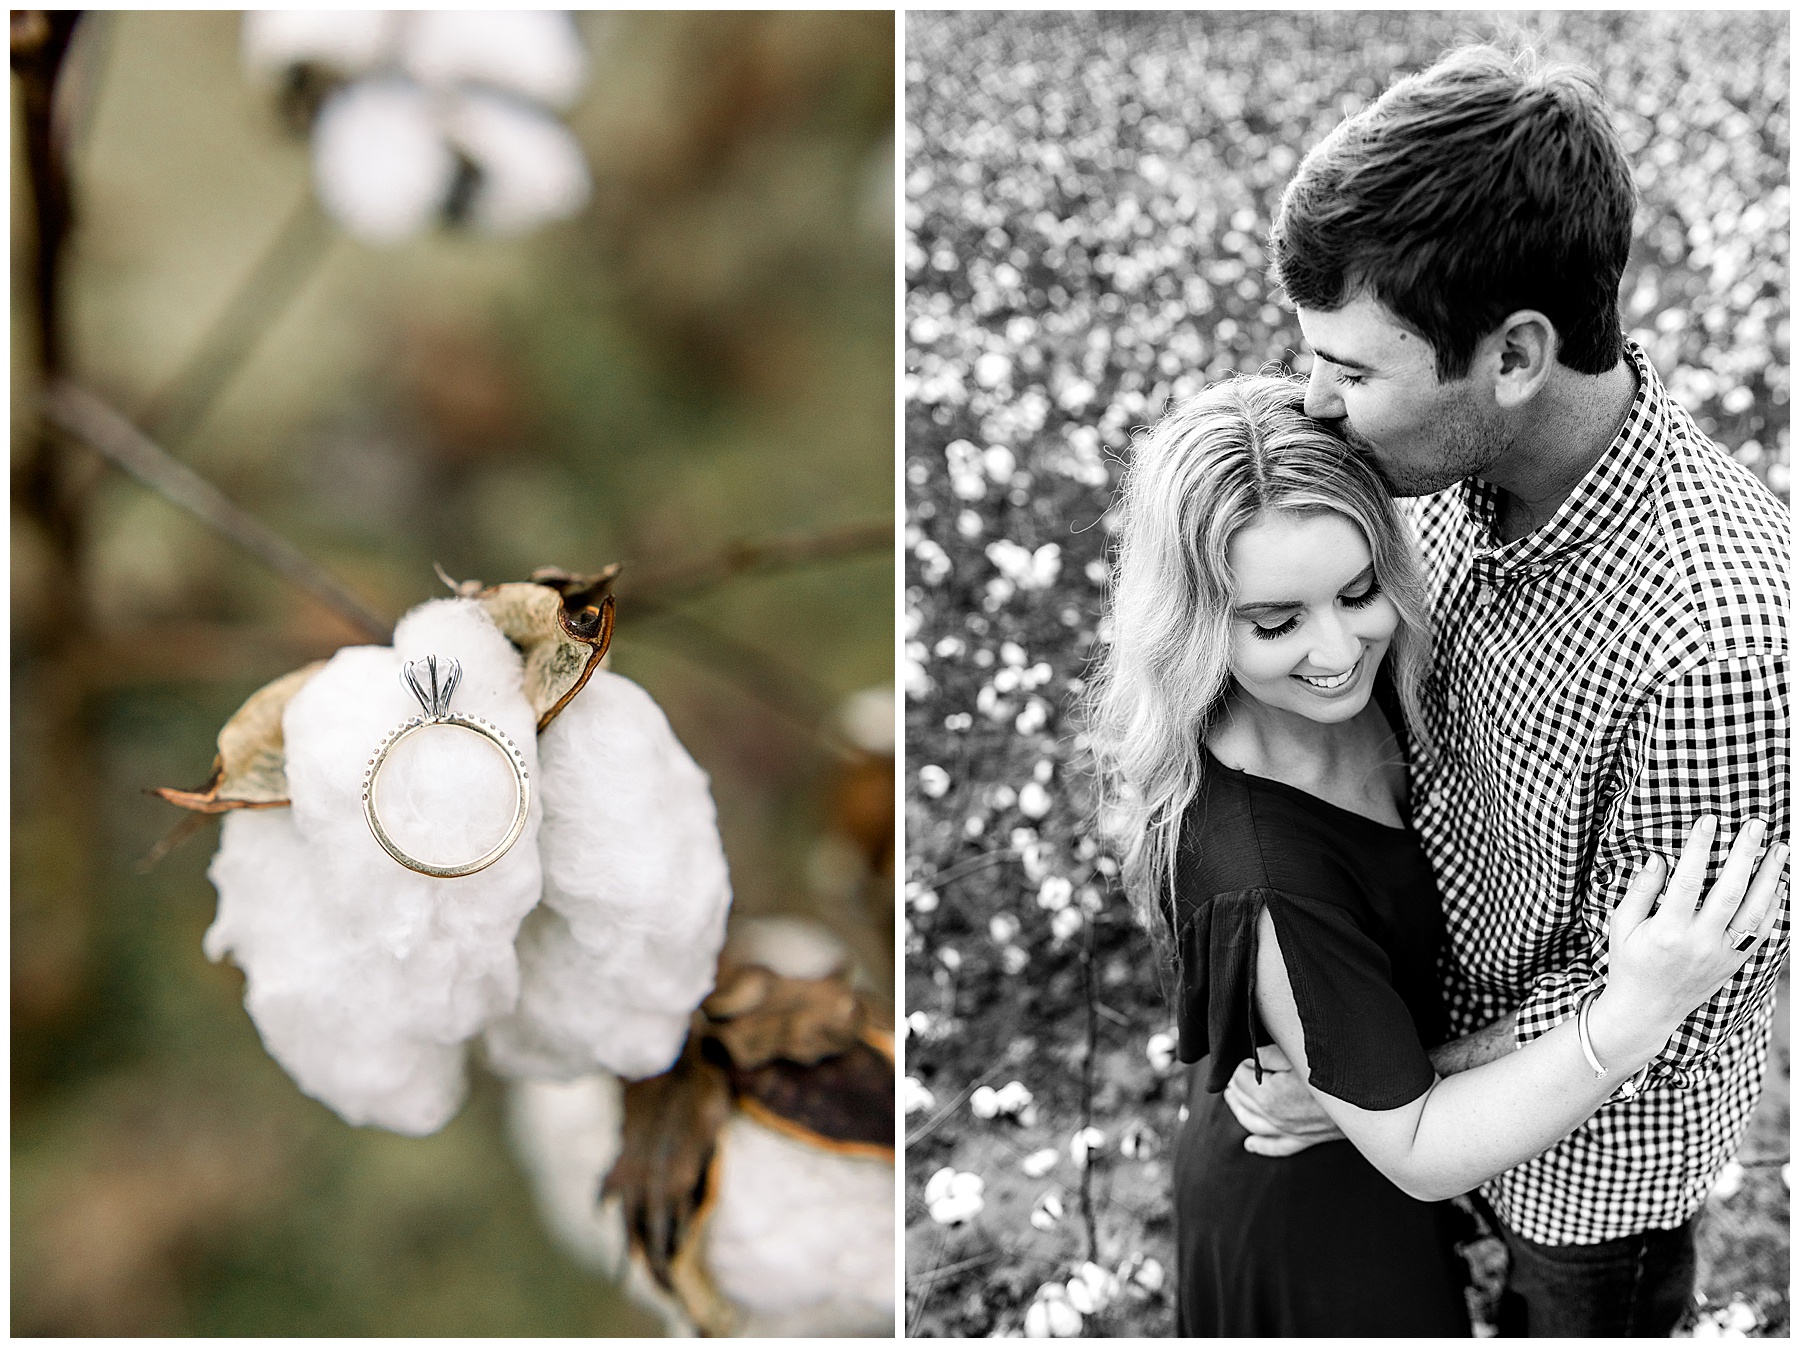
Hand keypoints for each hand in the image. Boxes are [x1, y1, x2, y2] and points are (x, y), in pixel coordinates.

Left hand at [1223, 1046, 1345, 1155]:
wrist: (1367, 1105)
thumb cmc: (1332, 1074)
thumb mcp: (1298, 1055)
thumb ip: (1269, 1054)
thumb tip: (1253, 1058)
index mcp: (1269, 1096)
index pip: (1240, 1077)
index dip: (1243, 1064)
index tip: (1250, 1057)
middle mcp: (1274, 1118)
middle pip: (1243, 1100)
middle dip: (1236, 1086)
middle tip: (1234, 1074)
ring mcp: (1288, 1132)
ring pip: (1252, 1124)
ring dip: (1239, 1110)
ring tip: (1231, 1098)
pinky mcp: (1304, 1140)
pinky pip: (1276, 1147)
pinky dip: (1260, 1146)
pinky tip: (1249, 1145)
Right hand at [1593, 816, 1786, 1061]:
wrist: (1646, 1011)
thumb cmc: (1629, 963)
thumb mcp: (1621, 925)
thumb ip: (1640, 891)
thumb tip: (1658, 858)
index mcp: (1668, 931)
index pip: (1689, 880)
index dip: (1700, 847)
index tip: (1709, 820)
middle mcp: (1700, 942)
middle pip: (1730, 891)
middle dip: (1745, 855)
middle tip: (1756, 825)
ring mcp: (1722, 954)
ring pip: (1754, 911)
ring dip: (1769, 877)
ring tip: (1778, 849)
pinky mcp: (1734, 962)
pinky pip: (1761, 933)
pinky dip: (1774, 908)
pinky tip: (1779, 885)